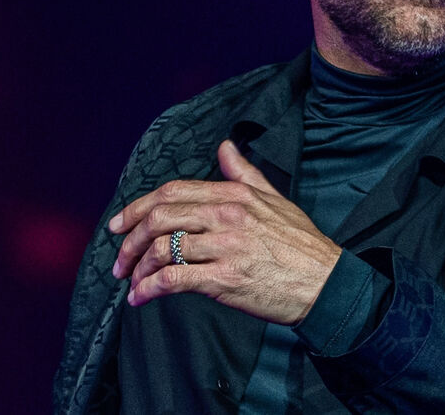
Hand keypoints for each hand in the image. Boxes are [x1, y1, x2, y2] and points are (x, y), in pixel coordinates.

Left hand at [108, 139, 341, 324]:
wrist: (326, 282)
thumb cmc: (301, 244)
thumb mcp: (274, 199)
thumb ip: (244, 173)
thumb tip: (224, 147)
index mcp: (234, 194)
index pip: (173, 192)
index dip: (137, 207)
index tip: (119, 224)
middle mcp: (226, 215)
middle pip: (160, 217)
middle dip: (129, 239)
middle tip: (119, 258)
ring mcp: (225, 247)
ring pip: (162, 248)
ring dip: (136, 268)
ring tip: (130, 282)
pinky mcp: (225, 279)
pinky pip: (173, 279)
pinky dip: (149, 288)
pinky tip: (141, 298)